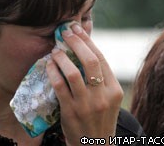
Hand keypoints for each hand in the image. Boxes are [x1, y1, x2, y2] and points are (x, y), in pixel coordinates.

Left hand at [46, 24, 122, 145]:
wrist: (94, 145)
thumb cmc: (99, 118)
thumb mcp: (107, 98)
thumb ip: (99, 77)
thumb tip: (83, 50)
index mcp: (114, 89)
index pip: (101, 58)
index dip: (87, 41)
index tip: (77, 29)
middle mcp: (103, 95)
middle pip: (90, 60)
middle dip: (76, 42)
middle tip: (65, 32)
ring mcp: (87, 104)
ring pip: (73, 72)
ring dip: (61, 57)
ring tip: (55, 50)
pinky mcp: (71, 111)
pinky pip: (60, 85)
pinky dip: (53, 71)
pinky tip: (49, 64)